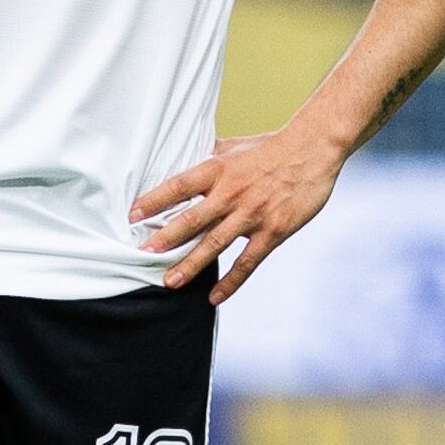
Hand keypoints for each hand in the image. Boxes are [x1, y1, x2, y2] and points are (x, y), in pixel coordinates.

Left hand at [129, 122, 348, 302]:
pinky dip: (230, 282)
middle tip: (142, 254)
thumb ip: (207, 157)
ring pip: (214, 245)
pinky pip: (247, 262)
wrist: (312, 151)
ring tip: (169, 282)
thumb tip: (180, 158)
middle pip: (191, 220)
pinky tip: (214, 297)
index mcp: (218, 169)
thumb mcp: (234, 146)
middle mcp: (231, 193)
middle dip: (165, 239)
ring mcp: (252, 215)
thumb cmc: (270, 147)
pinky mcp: (272, 232)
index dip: (154, 200)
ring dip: (190, 265)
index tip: (132, 214)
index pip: (179, 186)